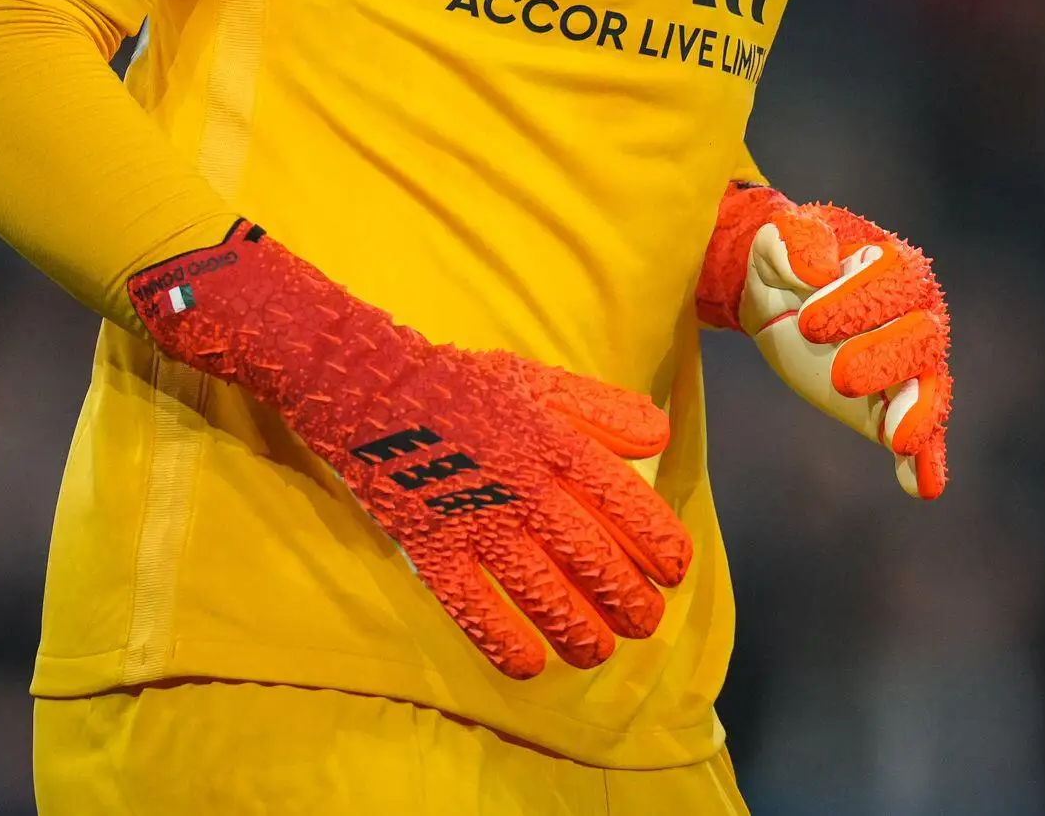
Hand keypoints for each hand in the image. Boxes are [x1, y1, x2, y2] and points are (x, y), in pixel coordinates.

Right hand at [129, 223, 692, 677]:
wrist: (368, 384)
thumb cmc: (462, 384)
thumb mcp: (536, 380)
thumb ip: (599, 409)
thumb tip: (660, 438)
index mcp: (550, 439)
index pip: (619, 496)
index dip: (655, 538)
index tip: (675, 568)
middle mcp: (520, 483)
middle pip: (587, 553)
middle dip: (625, 597)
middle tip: (643, 622)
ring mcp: (473, 517)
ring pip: (538, 587)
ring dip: (576, 627)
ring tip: (598, 651)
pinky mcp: (429, 545)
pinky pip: (469, 603)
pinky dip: (500, 637)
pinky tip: (528, 664)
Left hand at [696, 184, 951, 497]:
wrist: (779, 296)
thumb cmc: (788, 256)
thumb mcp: (781, 235)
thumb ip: (797, 241)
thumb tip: (817, 271)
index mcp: (894, 266)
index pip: (896, 284)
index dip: (858, 303)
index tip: (809, 322)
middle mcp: (915, 316)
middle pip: (921, 340)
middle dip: (885, 359)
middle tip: (842, 376)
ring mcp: (907, 367)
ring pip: (929, 388)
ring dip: (918, 413)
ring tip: (901, 439)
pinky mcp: (890, 408)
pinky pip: (920, 435)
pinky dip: (926, 461)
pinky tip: (922, 486)